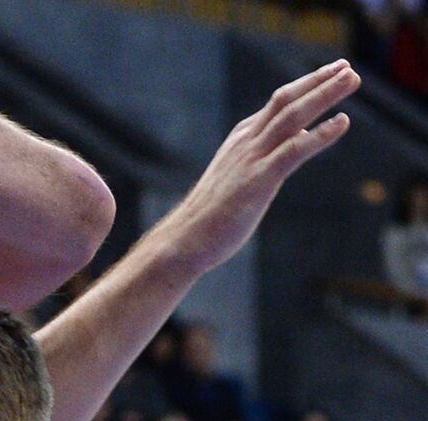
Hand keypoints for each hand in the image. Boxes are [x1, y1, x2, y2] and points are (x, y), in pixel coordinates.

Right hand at [166, 59, 358, 272]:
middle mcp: (245, 143)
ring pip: (292, 117)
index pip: (276, 105)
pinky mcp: (258, 180)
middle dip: (318, 81)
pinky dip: (320, 135)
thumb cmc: (211, 217)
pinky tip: (342, 122)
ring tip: (351, 78)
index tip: (331, 73)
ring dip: (324, 95)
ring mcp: (251, 159)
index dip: (306, 86)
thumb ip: (268, 157)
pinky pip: (293, 150)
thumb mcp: (241, 179)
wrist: (184, 240)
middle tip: (347, 66)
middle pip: (285, 101)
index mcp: (239, 142)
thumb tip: (298, 139)